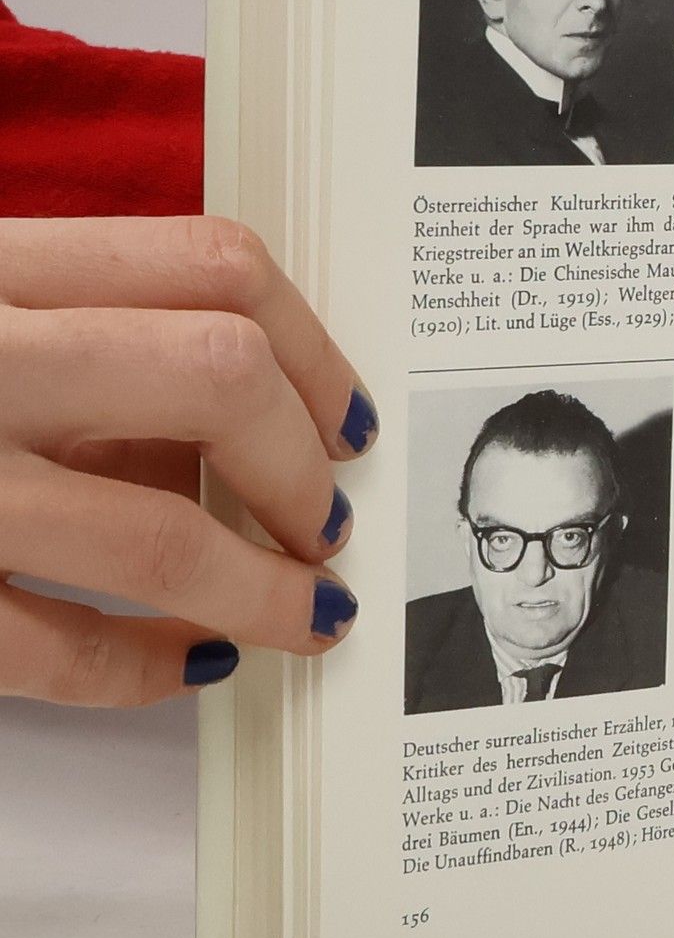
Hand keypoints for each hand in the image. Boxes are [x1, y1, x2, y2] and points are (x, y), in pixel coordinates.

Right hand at [0, 217, 376, 704]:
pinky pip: (57, 652)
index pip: (211, 267)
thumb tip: (255, 440)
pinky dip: (144, 669)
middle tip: (330, 524)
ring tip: (309, 612)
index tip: (352, 424)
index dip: (315, 352)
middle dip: (301, 471)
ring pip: (161, 538)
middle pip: (220, 379)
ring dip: (264, 591)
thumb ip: (95, 356)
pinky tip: (191, 664)